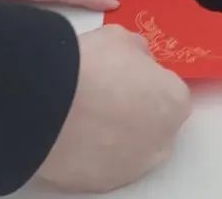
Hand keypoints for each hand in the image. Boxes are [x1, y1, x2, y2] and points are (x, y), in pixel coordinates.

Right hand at [36, 25, 190, 192]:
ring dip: (113, 135)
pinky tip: (71, 134)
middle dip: (134, 111)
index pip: (168, 91)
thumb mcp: (122, 38)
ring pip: (128, 148)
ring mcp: (132, 166)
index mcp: (174, 102)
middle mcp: (161, 141)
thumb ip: (139, 53)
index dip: (145, 81)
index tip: (123, 76)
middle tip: (103, 95)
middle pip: (152, 124)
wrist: (46, 101)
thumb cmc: (90, 67)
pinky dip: (89, 153)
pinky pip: (100, 165)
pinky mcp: (101, 183)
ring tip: (82, 115)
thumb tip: (135, 59)